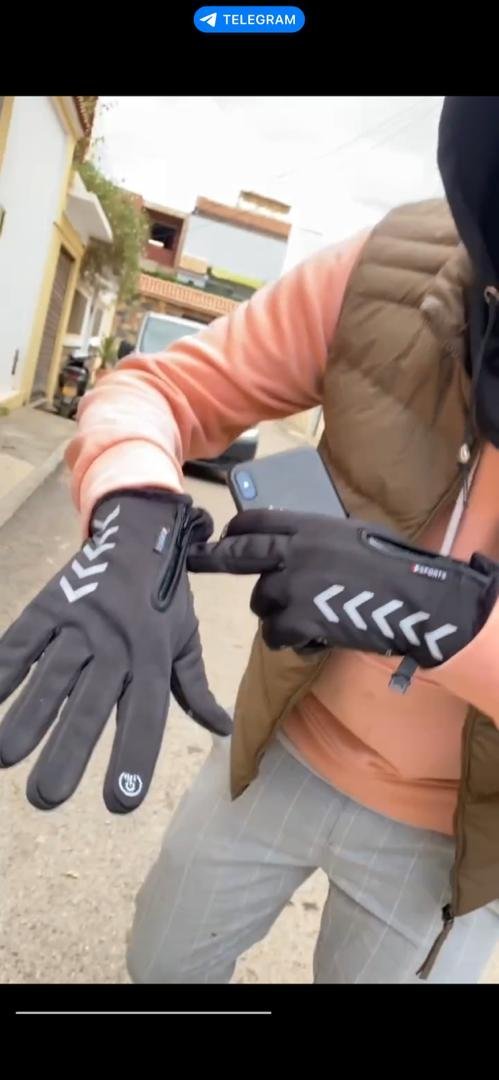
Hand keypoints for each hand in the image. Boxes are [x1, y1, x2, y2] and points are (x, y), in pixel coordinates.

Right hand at [0, 490, 230, 812]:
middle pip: (91, 704)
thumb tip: (218, 729)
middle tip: (46, 799)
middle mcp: (117, 643)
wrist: (140, 529)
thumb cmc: (165, 596)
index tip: (120, 804)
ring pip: (52, 675)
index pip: (145, 717)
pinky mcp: (50, 605)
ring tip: (5, 758)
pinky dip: (3, 669)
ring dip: (27, 717)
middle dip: (68, 751)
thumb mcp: (187, 638)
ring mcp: (80, 623)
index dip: (133, 759)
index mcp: (153, 657)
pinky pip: (22, 641)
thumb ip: (195, 687)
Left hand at [188, 510, 497, 664]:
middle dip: (212, 558)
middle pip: (238, 553)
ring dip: (279, 615)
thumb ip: (317, 539)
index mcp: (309, 526)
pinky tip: (316, 640)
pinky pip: (277, 634)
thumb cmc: (393, 567)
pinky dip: (293, 642)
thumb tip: (292, 547)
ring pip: (262, 603)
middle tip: (193, 561)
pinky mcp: (298, 618)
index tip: (224, 536)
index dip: (235, 530)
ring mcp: (293, 584)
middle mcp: (295, 550)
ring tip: (311, 620)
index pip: (256, 521)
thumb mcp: (351, 536)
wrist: (413, 599)